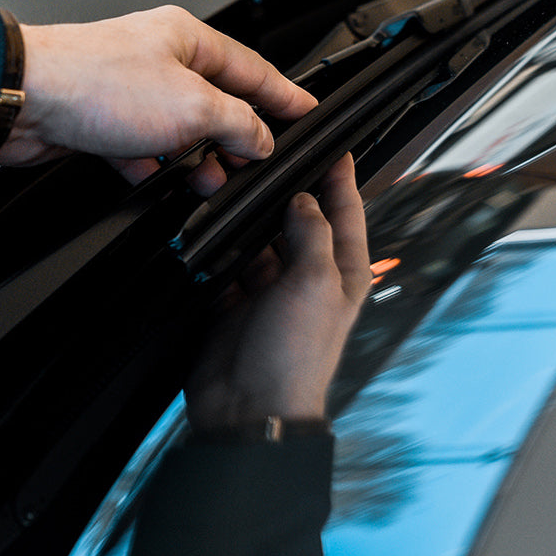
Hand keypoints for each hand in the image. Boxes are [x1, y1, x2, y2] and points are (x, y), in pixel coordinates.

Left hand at [0, 6, 315, 188]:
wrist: (22, 100)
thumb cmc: (95, 83)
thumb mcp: (193, 107)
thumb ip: (238, 123)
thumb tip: (261, 138)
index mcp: (187, 38)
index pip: (254, 68)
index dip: (285, 95)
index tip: (308, 112)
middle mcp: (159, 59)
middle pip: (217, 101)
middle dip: (238, 136)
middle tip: (260, 162)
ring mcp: (129, 90)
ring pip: (180, 129)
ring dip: (198, 157)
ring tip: (213, 181)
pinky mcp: (101, 121)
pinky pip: (142, 147)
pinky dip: (155, 166)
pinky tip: (159, 180)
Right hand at [185, 155, 369, 430]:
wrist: (248, 411)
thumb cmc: (294, 359)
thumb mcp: (316, 283)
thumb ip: (312, 234)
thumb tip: (303, 200)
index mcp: (342, 273)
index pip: (345, 212)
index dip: (340, 177)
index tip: (332, 144)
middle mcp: (308, 279)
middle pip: (298, 220)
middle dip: (284, 192)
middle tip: (267, 159)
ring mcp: (270, 291)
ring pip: (259, 238)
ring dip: (247, 219)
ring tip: (235, 188)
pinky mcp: (234, 303)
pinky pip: (226, 263)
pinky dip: (219, 248)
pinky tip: (211, 229)